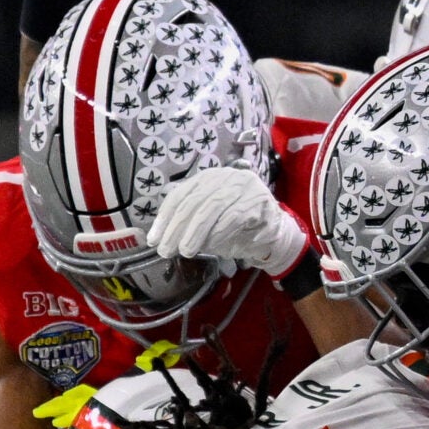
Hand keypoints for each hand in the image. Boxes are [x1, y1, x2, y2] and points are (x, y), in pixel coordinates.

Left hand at [145, 165, 307, 277]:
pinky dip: (220, 232)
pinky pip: (234, 216)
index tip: (154, 239)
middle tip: (166, 249)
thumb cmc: (237, 231)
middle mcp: (224, 176)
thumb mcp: (207, 226)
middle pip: (193, 201)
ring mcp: (243, 185)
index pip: (180, 195)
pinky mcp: (258, 199)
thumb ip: (188, 225)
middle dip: (176, 227)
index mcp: (207, 179)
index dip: (165, 218)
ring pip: (212, 207)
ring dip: (196, 232)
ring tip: (185, 251)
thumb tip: (162, 238)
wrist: (274, 237)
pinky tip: (212, 247)